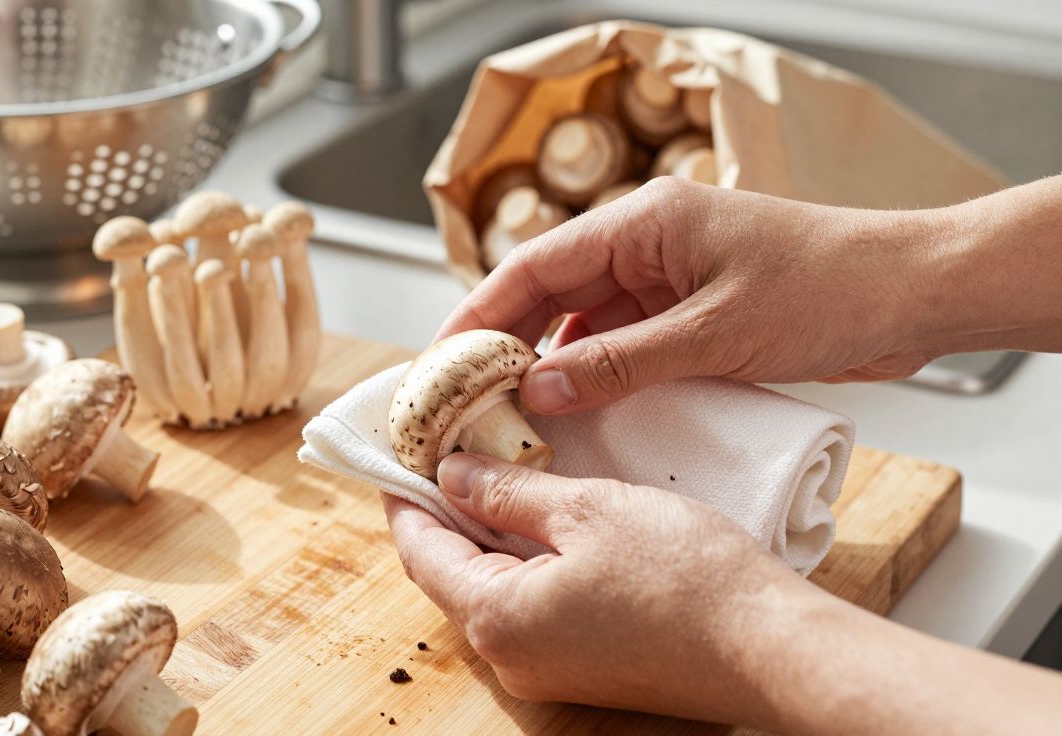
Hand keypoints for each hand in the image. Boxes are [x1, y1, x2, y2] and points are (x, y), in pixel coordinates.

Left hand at [383, 452, 811, 725]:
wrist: (771, 647)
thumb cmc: (686, 578)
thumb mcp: (587, 510)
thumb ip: (507, 493)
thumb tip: (452, 476)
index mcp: (496, 618)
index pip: (419, 549)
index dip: (404, 496)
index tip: (398, 452)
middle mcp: (510, 657)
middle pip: (451, 572)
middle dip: (446, 509)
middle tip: (449, 447)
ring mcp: (548, 668)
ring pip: (492, 587)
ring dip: (488, 532)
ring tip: (495, 469)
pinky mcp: (585, 668)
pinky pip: (532, 605)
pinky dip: (525, 558)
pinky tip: (543, 516)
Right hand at [439, 177, 956, 414]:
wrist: (914, 294)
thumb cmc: (829, 288)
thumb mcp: (714, 332)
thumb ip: (620, 362)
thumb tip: (539, 391)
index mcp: (642, 223)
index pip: (533, 265)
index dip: (478, 314)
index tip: (440, 363)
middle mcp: (647, 246)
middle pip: (550, 294)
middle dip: (504, 347)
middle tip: (462, 402)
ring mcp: (669, 281)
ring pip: (584, 325)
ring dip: (550, 368)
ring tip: (509, 418)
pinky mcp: (693, 314)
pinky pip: (625, 346)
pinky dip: (597, 379)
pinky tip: (576, 417)